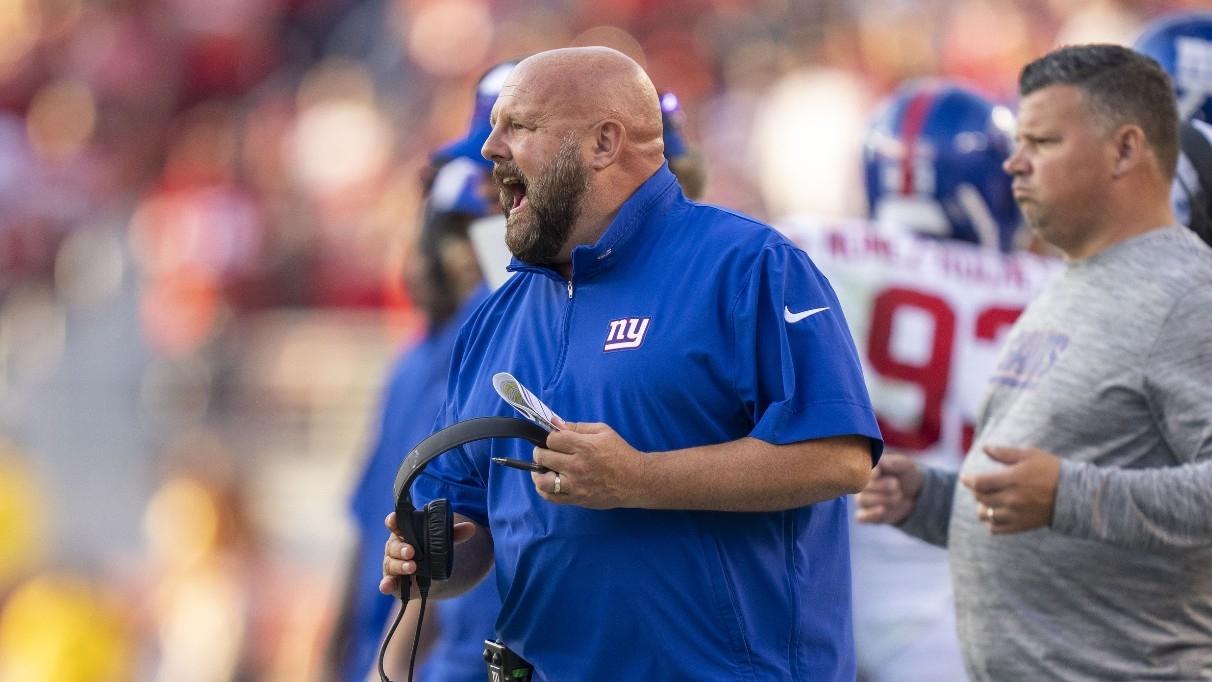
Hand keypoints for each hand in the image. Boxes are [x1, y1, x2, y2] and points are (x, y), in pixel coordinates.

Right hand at [379, 512, 477, 594]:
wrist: (430, 574)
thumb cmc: (430, 550)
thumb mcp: (442, 541)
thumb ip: (454, 534)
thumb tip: (471, 528)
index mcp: (404, 532)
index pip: (395, 524)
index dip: (393, 521)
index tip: (393, 520)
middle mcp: (394, 547)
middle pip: (393, 545)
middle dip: (401, 548)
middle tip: (411, 552)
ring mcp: (392, 564)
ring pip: (391, 563)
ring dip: (400, 565)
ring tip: (412, 567)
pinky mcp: (393, 581)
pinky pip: (387, 582)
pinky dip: (386, 584)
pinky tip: (385, 586)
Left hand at [529, 422, 644, 508]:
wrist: (636, 480)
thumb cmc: (620, 453)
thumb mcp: (603, 431)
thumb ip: (578, 426)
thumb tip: (555, 423)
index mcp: (584, 446)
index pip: (552, 439)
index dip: (550, 438)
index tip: (554, 440)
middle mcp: (577, 465)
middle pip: (543, 457)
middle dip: (541, 452)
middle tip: (546, 452)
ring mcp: (575, 484)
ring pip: (542, 480)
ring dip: (538, 473)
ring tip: (544, 469)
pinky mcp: (577, 499)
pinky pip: (551, 497)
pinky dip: (544, 489)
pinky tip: (549, 482)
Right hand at [855, 453, 921, 524]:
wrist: (914, 494)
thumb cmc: (906, 475)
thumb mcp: (905, 466)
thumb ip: (894, 463)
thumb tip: (880, 464)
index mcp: (867, 468)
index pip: (859, 469)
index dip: (867, 472)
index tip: (878, 473)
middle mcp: (861, 484)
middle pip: (861, 485)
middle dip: (880, 486)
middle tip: (896, 485)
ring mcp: (864, 499)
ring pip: (862, 500)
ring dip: (881, 499)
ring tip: (898, 496)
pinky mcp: (868, 514)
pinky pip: (860, 517)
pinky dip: (870, 514)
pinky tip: (883, 510)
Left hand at [960, 445, 1060, 533]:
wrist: (1074, 494)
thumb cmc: (1051, 470)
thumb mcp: (1029, 455)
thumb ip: (1004, 453)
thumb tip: (984, 448)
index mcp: (1012, 479)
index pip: (979, 483)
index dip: (968, 480)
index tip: (965, 478)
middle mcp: (1012, 499)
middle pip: (980, 498)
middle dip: (974, 491)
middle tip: (976, 486)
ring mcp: (1016, 514)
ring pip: (985, 515)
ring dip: (981, 507)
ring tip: (984, 500)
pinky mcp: (1021, 526)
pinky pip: (996, 529)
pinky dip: (989, 523)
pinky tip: (993, 514)